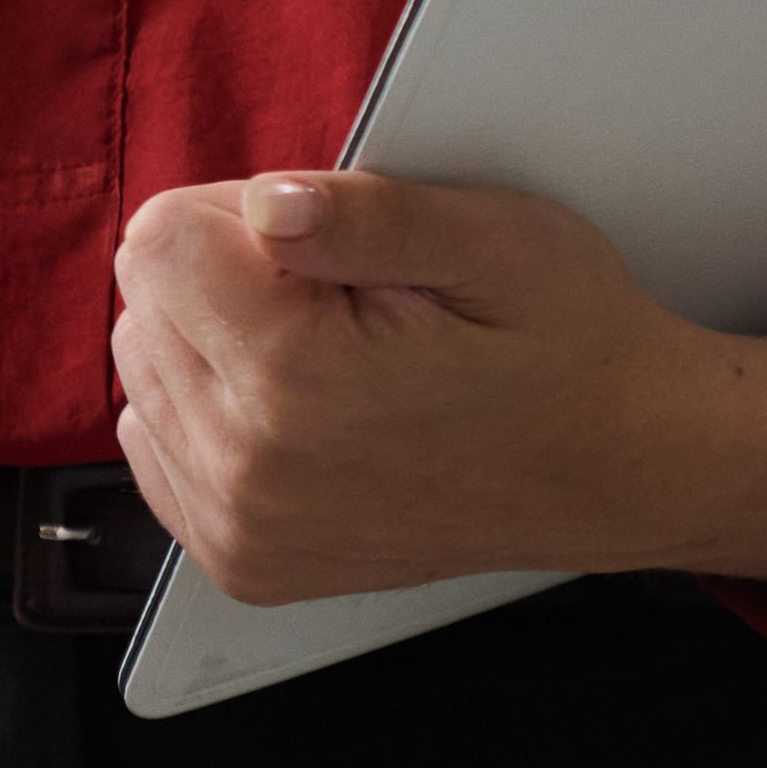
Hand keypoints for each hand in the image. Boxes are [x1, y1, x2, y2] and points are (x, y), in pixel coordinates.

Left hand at [104, 172, 766, 606]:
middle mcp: (252, 469)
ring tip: (333, 354)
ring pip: (143, 370)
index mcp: (297, 378)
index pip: (158, 239)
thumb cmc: (568, 342)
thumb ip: (369, 211)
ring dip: (215, 343)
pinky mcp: (246, 564)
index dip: (240, 214)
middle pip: (143, 302)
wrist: (623, 468)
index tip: (325, 240)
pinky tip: (300, 407)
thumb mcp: (497, 239)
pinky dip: (209, 409)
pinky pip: (158, 446)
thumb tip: (266, 204)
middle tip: (342, 297)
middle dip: (225, 275)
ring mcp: (244, 529)